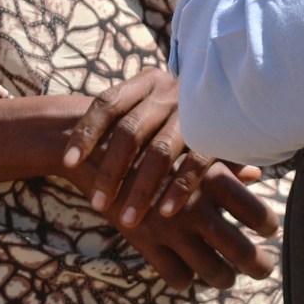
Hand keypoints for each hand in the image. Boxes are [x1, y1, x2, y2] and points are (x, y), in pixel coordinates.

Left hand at [61, 68, 208, 226]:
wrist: (235, 88)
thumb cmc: (178, 108)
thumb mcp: (151, 104)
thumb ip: (121, 124)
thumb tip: (68, 161)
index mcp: (145, 83)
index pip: (107, 103)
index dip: (86, 133)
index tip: (68, 164)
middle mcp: (167, 92)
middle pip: (130, 131)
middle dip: (111, 171)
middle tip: (97, 204)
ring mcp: (193, 110)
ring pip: (160, 151)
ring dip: (141, 189)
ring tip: (127, 221)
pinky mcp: (217, 130)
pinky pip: (196, 162)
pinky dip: (179, 188)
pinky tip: (166, 213)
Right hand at [111, 163, 280, 289]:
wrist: (100, 154)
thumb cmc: (152, 145)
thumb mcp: (190, 149)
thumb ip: (226, 164)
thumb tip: (256, 174)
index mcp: (213, 180)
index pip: (257, 214)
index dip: (269, 226)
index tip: (270, 231)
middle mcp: (196, 208)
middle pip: (241, 251)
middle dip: (259, 266)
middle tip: (265, 270)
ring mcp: (170, 230)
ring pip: (212, 271)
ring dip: (224, 278)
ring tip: (228, 276)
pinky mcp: (146, 244)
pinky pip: (176, 276)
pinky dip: (186, 279)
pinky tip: (189, 272)